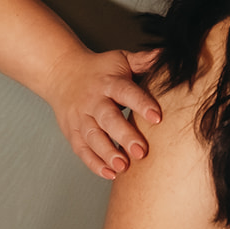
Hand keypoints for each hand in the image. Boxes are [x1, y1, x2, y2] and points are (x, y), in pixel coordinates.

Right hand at [45, 47, 162, 178]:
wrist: (62, 73)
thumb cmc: (100, 70)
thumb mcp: (121, 60)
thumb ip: (143, 61)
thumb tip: (167, 55)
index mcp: (108, 82)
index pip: (126, 92)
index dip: (141, 103)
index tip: (157, 117)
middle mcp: (93, 100)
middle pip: (108, 118)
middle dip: (124, 136)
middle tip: (141, 152)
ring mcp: (80, 118)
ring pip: (93, 137)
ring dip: (108, 153)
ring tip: (124, 167)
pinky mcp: (72, 132)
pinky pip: (82, 150)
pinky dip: (94, 163)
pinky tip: (109, 173)